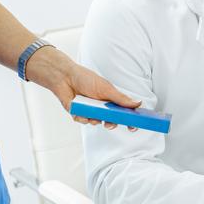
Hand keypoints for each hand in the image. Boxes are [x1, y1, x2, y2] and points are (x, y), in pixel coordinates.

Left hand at [25, 47, 139, 129]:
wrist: (65, 77)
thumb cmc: (86, 79)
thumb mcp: (106, 88)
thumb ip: (121, 98)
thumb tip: (138, 103)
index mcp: (111, 100)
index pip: (124, 112)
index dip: (129, 120)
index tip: (134, 126)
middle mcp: (102, 107)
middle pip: (111, 121)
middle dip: (112, 124)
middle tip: (110, 123)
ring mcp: (90, 112)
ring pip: (97, 122)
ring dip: (96, 118)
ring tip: (92, 110)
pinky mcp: (79, 115)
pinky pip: (84, 121)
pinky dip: (83, 116)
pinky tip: (81, 109)